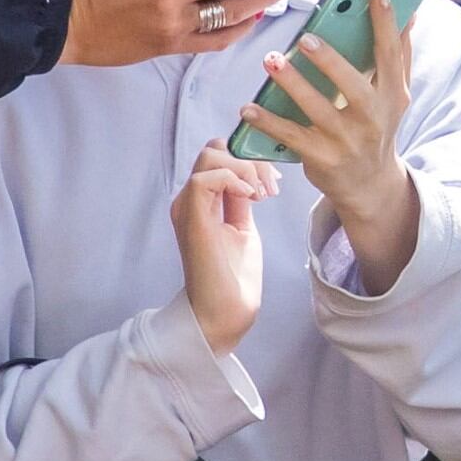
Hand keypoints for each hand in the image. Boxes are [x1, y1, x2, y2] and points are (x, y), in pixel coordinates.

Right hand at [171, 141, 275, 354]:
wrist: (226, 310)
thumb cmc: (234, 276)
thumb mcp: (242, 226)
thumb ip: (240, 200)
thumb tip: (251, 176)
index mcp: (201, 202)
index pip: (219, 157)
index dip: (248, 159)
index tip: (273, 181)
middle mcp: (190, 200)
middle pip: (214, 150)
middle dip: (250, 159)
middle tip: (271, 187)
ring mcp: (188, 207)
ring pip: (210, 157)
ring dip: (245, 169)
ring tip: (263, 194)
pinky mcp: (192, 218)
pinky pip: (205, 178)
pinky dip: (233, 179)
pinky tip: (251, 198)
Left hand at [247, 0, 419, 293]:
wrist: (369, 185)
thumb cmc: (377, 126)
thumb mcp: (395, 95)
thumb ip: (398, 55)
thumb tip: (408, 12)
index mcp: (393, 95)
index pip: (391, 56)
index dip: (386, 25)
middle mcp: (373, 118)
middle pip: (354, 86)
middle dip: (331, 62)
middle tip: (306, 37)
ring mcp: (347, 141)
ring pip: (318, 110)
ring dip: (293, 85)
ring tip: (272, 61)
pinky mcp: (322, 159)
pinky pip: (291, 137)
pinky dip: (267, 123)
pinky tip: (248, 108)